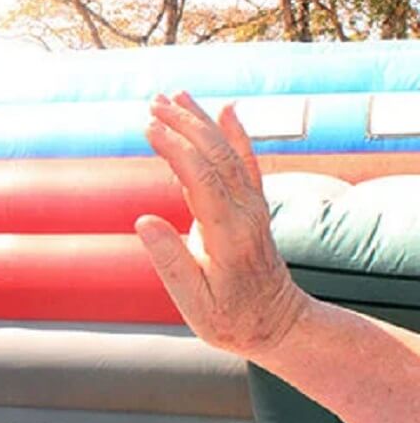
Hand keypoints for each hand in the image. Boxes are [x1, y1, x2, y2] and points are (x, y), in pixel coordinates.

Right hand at [138, 91, 308, 358]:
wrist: (279, 326)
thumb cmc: (232, 320)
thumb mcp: (194, 303)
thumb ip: (170, 261)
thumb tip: (143, 221)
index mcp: (228, 235)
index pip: (200, 180)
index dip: (175, 150)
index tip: (148, 127)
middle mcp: (245, 213)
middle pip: (215, 157)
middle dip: (184, 125)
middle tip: (152, 104)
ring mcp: (253, 207)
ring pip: (228, 153)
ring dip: (201, 122)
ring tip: (173, 96)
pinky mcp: (253, 207)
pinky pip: (245, 162)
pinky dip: (236, 133)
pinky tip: (226, 110)